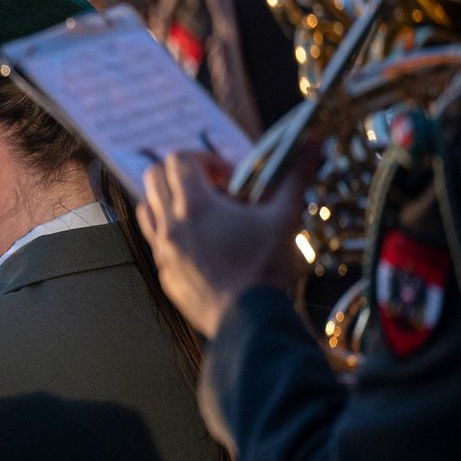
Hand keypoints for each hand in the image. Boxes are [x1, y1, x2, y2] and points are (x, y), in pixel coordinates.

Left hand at [138, 152, 309, 337]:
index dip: (204, 159)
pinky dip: (169, 231)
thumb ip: (295, 176)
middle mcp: (169, 224)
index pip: (179, 159)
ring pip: (147, 207)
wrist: (248, 320)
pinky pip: (154, 240)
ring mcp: (162, 249)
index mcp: (195, 206)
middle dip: (181, 174)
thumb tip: (313, 141)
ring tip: (204, 213)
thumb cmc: (266, 267)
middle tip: (214, 189)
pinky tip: (201, 243)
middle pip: (154, 177)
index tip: (228, 175)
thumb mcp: (285, 217)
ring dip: (169, 200)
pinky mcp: (163, 271)